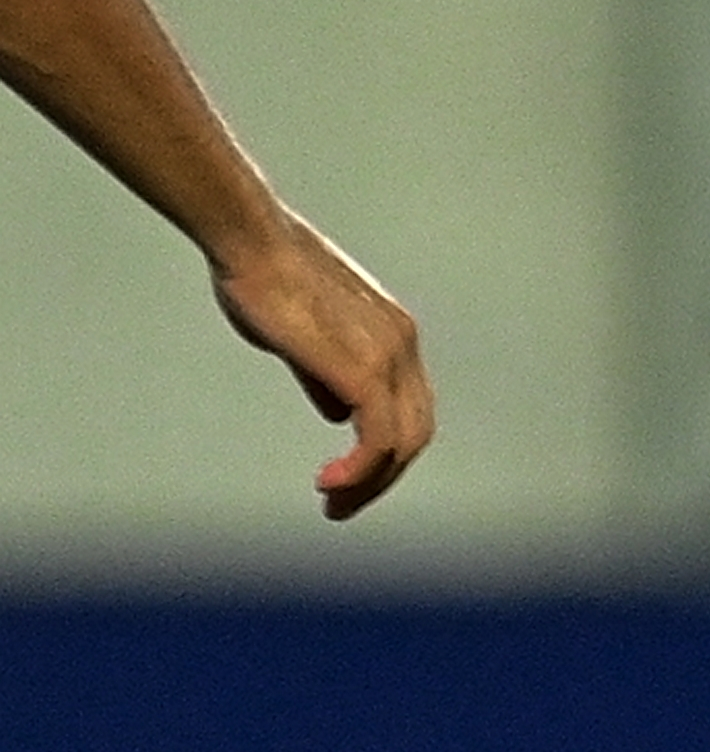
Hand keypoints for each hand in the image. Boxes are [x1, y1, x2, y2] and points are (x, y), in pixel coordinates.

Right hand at [209, 208, 433, 519]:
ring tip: (334, 506)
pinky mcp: (362, 366)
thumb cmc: (267, 281)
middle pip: (414, 432)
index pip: (409, 410)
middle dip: (381, 478)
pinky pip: (379, 435)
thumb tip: (338, 414)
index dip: (383, 452)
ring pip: (402, 441)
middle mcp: (402, 346)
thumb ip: (327, 377)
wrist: (254, 243)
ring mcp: (388, 355)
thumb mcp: (306, 338)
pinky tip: (329, 482)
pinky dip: (360, 469)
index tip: (347, 479)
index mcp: (393, 338)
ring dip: (370, 482)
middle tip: (340, 508)